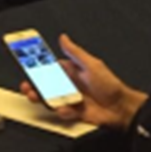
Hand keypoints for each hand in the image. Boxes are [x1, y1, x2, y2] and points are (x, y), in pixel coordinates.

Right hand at [20, 34, 146, 130]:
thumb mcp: (91, 64)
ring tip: (38, 98)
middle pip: (45, 86)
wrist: (121, 108)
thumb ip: (75, 52)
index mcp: (71, 72)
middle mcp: (69, 86)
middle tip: (28, 87)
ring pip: (50, 99)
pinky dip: (62, 112)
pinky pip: (62, 112)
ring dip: (43, 99)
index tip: (29, 68)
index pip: (49, 68)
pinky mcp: (74, 113)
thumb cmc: (111, 85)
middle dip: (34, 86)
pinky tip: (65, 109)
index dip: (38, 69)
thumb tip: (64, 38)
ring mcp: (70, 100)